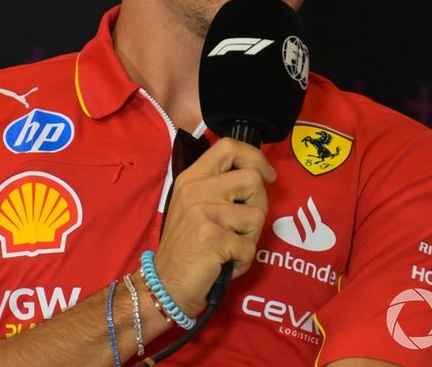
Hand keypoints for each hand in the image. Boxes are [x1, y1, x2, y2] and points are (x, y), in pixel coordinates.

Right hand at [152, 137, 275, 317]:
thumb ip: (218, 186)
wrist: (165, 284)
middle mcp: (195, 189)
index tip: (267, 175)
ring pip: (257, 214)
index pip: (229, 147)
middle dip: (260, 205)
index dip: (255, 157)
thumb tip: (258, 174)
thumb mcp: (194, 206)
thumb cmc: (186, 247)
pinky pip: (250, 247)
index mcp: (192, 177)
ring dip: (251, 238)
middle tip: (244, 226)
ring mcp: (203, 212)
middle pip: (253, 179)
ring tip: (230, 247)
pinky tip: (224, 263)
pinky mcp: (212, 237)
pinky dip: (242, 261)